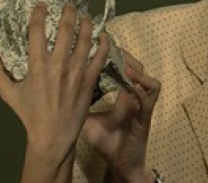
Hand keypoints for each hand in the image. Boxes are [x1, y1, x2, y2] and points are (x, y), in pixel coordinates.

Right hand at [0, 3, 109, 181]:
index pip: (37, 31)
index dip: (39, 14)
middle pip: (65, 30)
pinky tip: (104, 35)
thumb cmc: (30, 115)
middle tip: (69, 5)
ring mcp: (76, 72)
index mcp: (37, 66)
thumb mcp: (9, 95)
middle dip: (68, 13)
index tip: (41, 5)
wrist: (53, 135)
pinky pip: (100, 57)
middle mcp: (58, 65)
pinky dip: (103, 44)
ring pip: (85, 40)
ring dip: (87, 24)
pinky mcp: (89, 80)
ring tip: (86, 15)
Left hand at [82, 51, 160, 182]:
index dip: (115, 56)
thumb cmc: (106, 141)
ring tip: (125, 66)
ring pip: (148, 79)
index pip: (123, 68)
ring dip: (137, 72)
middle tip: (113, 49)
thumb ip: (79, 103)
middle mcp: (135, 97)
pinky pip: (150, 99)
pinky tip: (132, 85)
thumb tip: (57, 91)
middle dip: (127, 57)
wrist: (120, 162)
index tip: (102, 44)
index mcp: (123, 94)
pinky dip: (143, 90)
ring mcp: (142, 106)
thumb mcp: (89, 118)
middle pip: (137, 68)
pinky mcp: (146, 117)